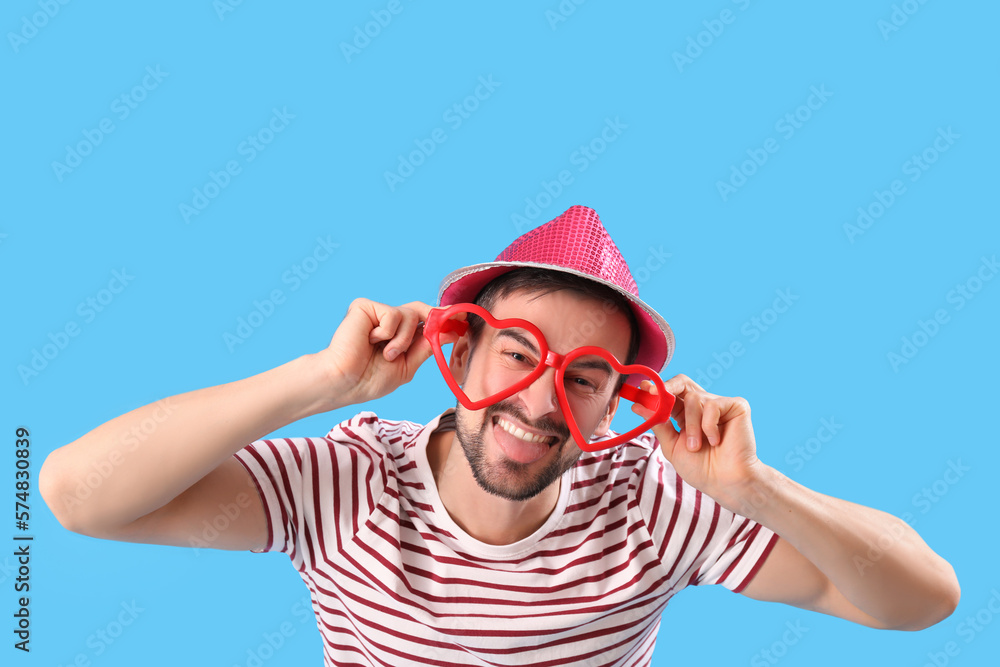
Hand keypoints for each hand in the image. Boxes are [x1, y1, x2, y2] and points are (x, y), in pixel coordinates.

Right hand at [317, 299, 445, 407]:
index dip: (443, 319)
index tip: (462, 318)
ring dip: (402, 339)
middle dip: (437, 316)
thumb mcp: (407, 366)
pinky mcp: (365, 307)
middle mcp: (389, 322)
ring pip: (409, 314)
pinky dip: (387, 332)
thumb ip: (426, 347)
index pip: (424, 323)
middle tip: (452, 320)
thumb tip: (450, 332)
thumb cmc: (370, 379)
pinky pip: (392, 313)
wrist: (345, 382)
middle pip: (420, 310)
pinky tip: (371, 341)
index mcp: (399, 337)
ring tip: (386, 354)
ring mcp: (377, 313)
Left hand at [632, 374, 764, 509]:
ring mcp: (720, 405)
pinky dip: (709, 425)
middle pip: (683, 382)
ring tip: (696, 446)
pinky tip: (716, 440)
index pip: (670, 393)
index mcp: (686, 415)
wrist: (726, 482)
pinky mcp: (736, 407)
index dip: (656, 389)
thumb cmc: (702, 469)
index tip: (643, 389)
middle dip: (668, 386)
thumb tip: (638, 406)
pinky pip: (713, 405)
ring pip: (694, 398)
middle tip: (657, 394)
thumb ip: (658, 424)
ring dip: (691, 426)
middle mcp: (702, 406)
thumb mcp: (672, 446)